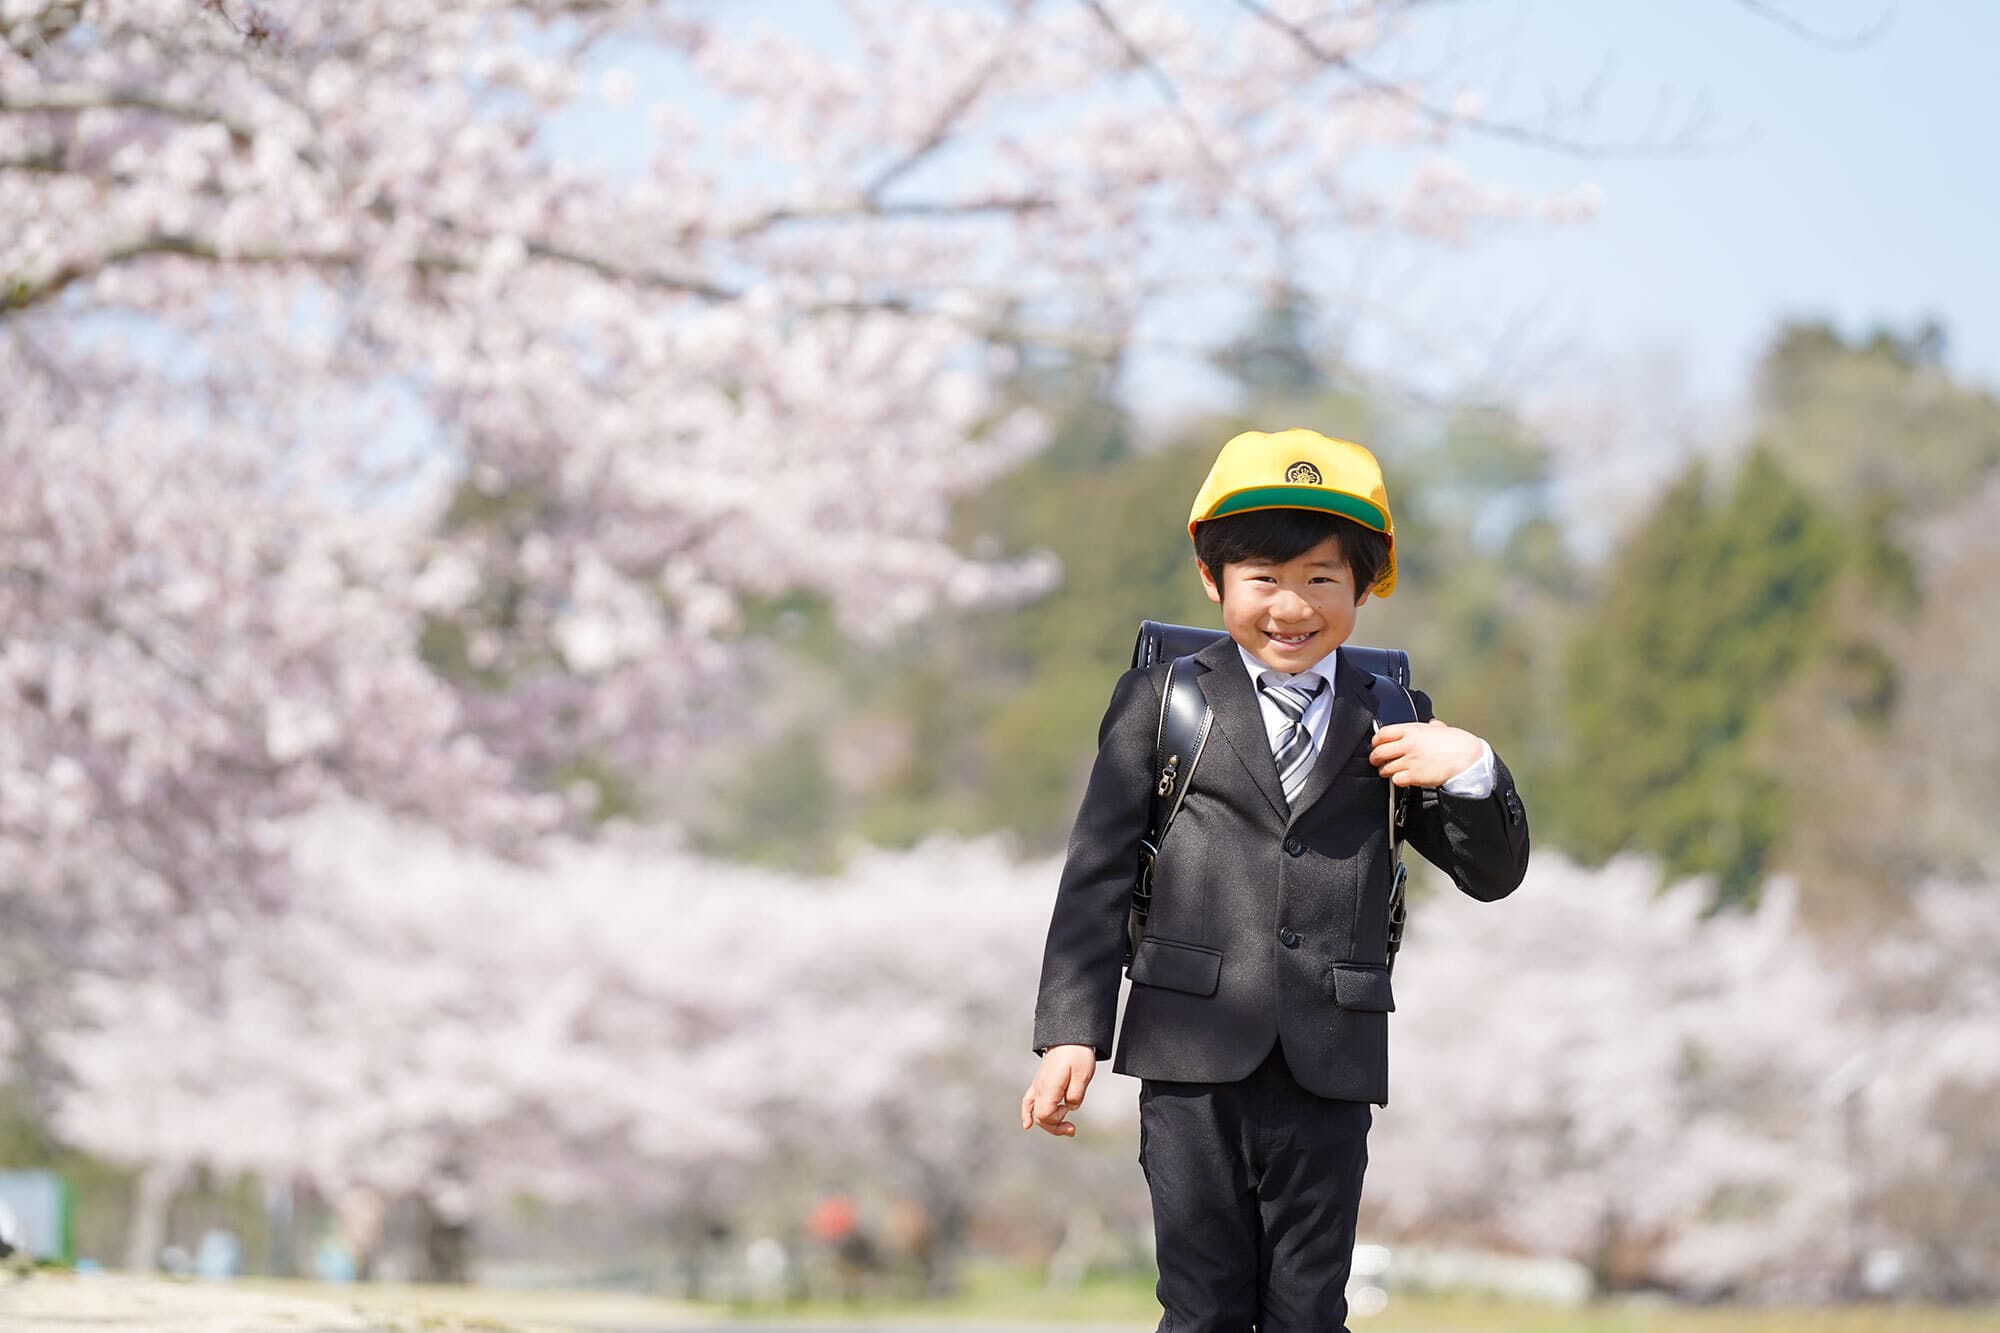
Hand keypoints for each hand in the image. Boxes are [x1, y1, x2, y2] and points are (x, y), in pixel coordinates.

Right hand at [1021, 1045, 1095, 1137]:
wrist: (1070, 1036)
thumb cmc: (1077, 1054)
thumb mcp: (1083, 1075)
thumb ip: (1076, 1095)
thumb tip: (1070, 1107)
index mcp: (1048, 1087)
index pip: (1045, 1115)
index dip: (1057, 1120)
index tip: (1069, 1110)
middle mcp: (1039, 1087)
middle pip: (1039, 1117)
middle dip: (1055, 1126)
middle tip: (1072, 1129)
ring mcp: (1038, 1084)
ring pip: (1035, 1111)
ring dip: (1048, 1123)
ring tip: (1063, 1128)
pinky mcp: (1040, 1082)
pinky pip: (1029, 1101)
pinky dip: (1027, 1113)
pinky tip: (1027, 1124)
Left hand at [1370, 718, 1484, 787]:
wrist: (1468, 758)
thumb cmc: (1457, 743)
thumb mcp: (1441, 728)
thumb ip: (1432, 726)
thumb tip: (1431, 724)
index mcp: (1412, 730)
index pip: (1382, 733)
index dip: (1376, 741)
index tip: (1376, 745)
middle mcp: (1408, 744)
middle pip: (1379, 752)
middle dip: (1375, 758)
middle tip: (1377, 761)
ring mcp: (1410, 760)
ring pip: (1385, 768)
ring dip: (1385, 771)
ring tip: (1389, 771)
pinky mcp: (1415, 776)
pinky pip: (1396, 780)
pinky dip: (1396, 780)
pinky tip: (1401, 778)